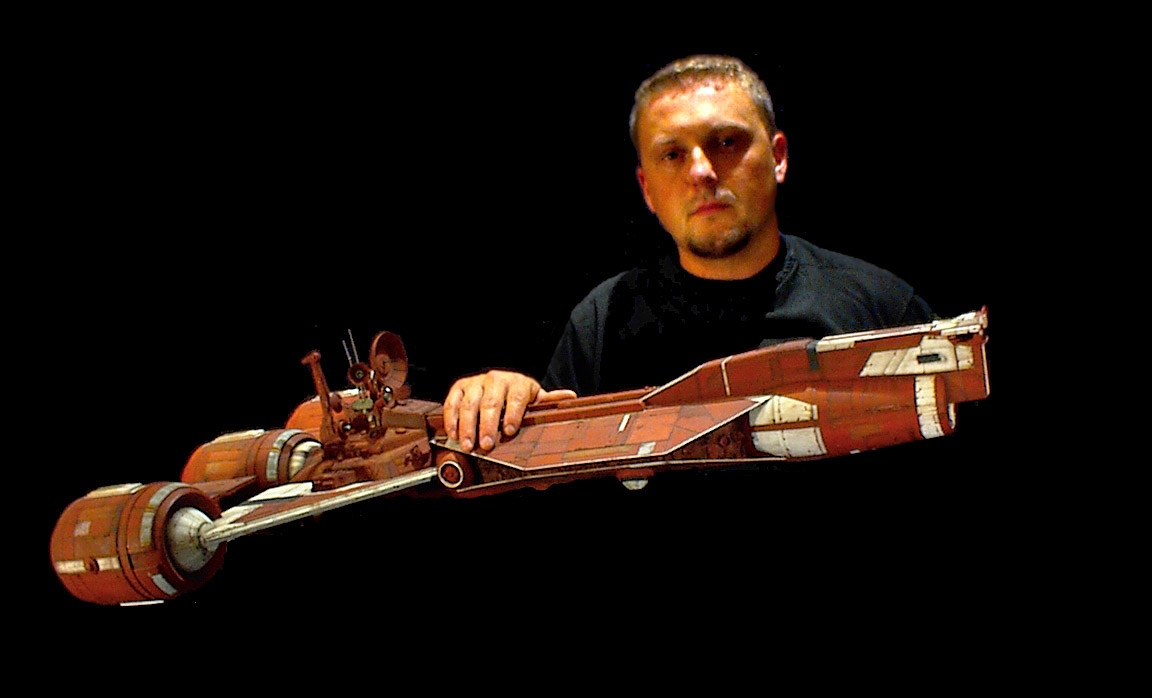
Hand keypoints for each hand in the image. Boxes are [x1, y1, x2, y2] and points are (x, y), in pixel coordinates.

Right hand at [444, 370, 576, 451]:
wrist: (500, 383)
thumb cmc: (519, 397)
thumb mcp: (535, 399)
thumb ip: (549, 401)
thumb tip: (570, 396)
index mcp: (518, 383)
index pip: (516, 397)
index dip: (512, 413)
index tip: (509, 430)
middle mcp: (496, 379)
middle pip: (491, 402)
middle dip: (487, 425)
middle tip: (486, 445)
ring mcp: (477, 382)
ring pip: (470, 403)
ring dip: (467, 426)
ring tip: (468, 445)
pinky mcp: (461, 387)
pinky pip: (453, 401)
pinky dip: (451, 418)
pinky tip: (453, 434)